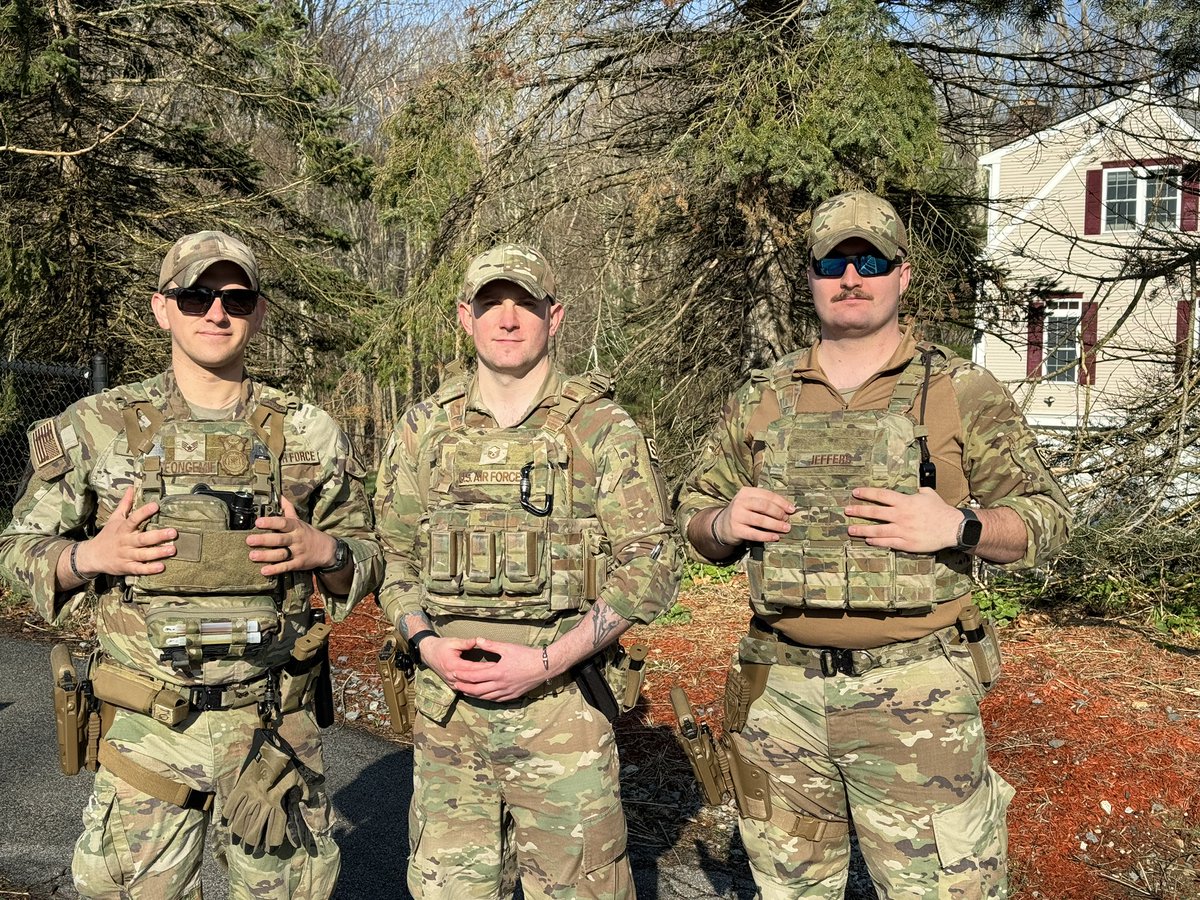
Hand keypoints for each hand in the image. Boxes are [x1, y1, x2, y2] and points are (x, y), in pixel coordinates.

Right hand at [75, 486, 175, 576]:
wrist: (92, 556)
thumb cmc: (108, 535)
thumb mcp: (114, 518)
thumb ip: (125, 504)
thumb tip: (131, 487)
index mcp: (123, 528)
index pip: (133, 519)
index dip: (144, 512)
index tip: (156, 505)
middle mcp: (125, 542)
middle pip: (142, 539)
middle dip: (158, 535)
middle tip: (173, 532)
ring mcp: (126, 556)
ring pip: (142, 554)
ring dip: (158, 553)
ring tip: (172, 550)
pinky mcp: (126, 568)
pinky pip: (139, 569)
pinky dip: (149, 569)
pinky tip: (161, 567)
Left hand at [246, 497, 336, 575]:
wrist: (326, 549)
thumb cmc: (308, 534)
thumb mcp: (300, 520)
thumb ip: (288, 509)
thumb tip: (280, 496)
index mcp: (296, 527)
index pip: (283, 523)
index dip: (271, 522)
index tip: (258, 522)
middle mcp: (296, 539)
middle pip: (279, 539)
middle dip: (264, 540)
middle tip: (249, 540)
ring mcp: (298, 552)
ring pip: (281, 554)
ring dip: (266, 555)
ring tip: (252, 556)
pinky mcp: (298, 564)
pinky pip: (286, 567)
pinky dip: (275, 569)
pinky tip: (264, 570)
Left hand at [448, 638, 546, 702]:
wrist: (544, 666)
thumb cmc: (526, 655)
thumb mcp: (507, 647)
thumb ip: (490, 645)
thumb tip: (477, 639)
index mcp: (497, 672)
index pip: (474, 676)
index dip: (462, 675)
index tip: (453, 673)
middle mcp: (500, 685)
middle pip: (477, 690)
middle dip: (465, 687)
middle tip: (455, 685)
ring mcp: (507, 692)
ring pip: (486, 697)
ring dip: (474, 695)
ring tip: (466, 691)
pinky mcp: (513, 695)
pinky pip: (496, 700)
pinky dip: (487, 699)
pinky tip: (483, 696)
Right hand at [715, 487, 795, 543]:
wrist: (722, 525)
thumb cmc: (743, 512)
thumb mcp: (751, 503)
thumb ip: (766, 503)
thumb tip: (788, 509)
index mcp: (746, 492)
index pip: (767, 495)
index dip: (781, 502)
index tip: (792, 509)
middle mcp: (740, 502)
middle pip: (764, 506)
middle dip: (779, 513)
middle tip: (787, 519)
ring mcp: (737, 516)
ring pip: (760, 520)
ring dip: (776, 525)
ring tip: (786, 528)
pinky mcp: (736, 530)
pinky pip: (754, 534)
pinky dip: (767, 536)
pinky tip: (775, 537)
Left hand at [844, 486, 960, 553]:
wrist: (952, 528)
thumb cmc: (940, 510)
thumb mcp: (929, 494)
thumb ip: (918, 491)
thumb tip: (915, 489)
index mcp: (905, 501)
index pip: (881, 495)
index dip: (867, 493)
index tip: (855, 492)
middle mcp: (901, 515)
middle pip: (875, 512)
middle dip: (859, 511)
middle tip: (846, 510)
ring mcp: (903, 530)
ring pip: (877, 530)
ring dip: (862, 529)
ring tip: (850, 529)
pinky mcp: (907, 543)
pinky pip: (888, 542)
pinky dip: (876, 541)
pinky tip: (868, 540)